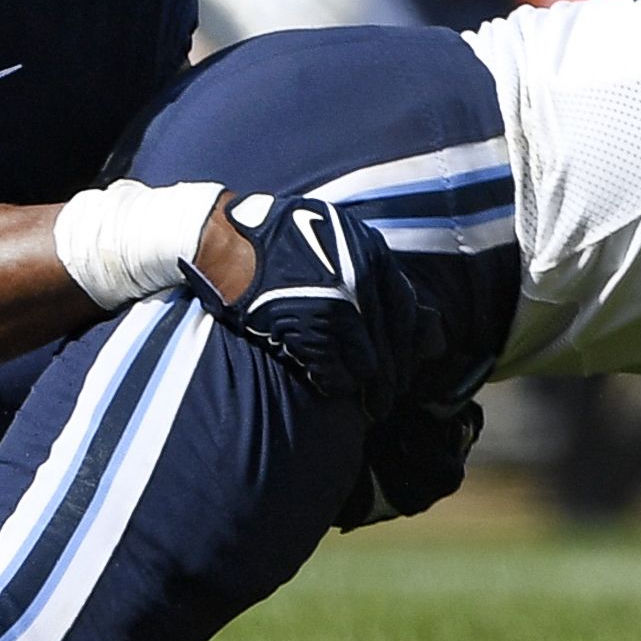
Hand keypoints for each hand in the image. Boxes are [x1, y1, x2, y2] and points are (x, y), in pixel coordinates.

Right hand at [189, 194, 439, 416]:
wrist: (224, 239)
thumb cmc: (274, 236)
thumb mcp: (334, 235)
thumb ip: (370, 271)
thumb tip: (416, 321)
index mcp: (371, 251)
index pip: (404, 310)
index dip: (406, 346)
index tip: (403, 367)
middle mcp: (361, 277)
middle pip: (389, 342)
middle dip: (390, 378)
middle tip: (386, 400)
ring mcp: (337, 302)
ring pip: (367, 362)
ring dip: (366, 387)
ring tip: (366, 405)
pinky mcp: (309, 326)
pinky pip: (334, 370)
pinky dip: (335, 385)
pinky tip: (333, 389)